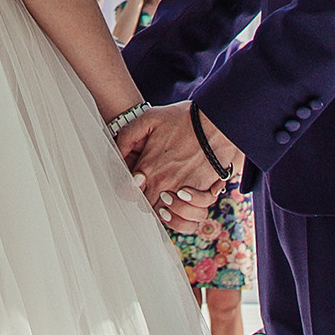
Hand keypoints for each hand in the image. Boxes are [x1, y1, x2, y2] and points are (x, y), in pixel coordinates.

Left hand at [124, 103, 239, 211]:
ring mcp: (183, 190)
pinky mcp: (203, 192)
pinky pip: (195, 215)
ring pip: (170, 217)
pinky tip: (186, 200)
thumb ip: (127, 136)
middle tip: (154, 190)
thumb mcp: (148, 118)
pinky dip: (189, 213)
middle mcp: (164, 182)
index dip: (132, 191)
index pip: (130, 193)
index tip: (140, 182)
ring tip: (169, 200)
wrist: (217, 120)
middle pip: (148, 206)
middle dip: (149, 201)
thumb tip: (118, 155)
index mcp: (148, 167)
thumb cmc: (184, 118)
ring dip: (168, 212)